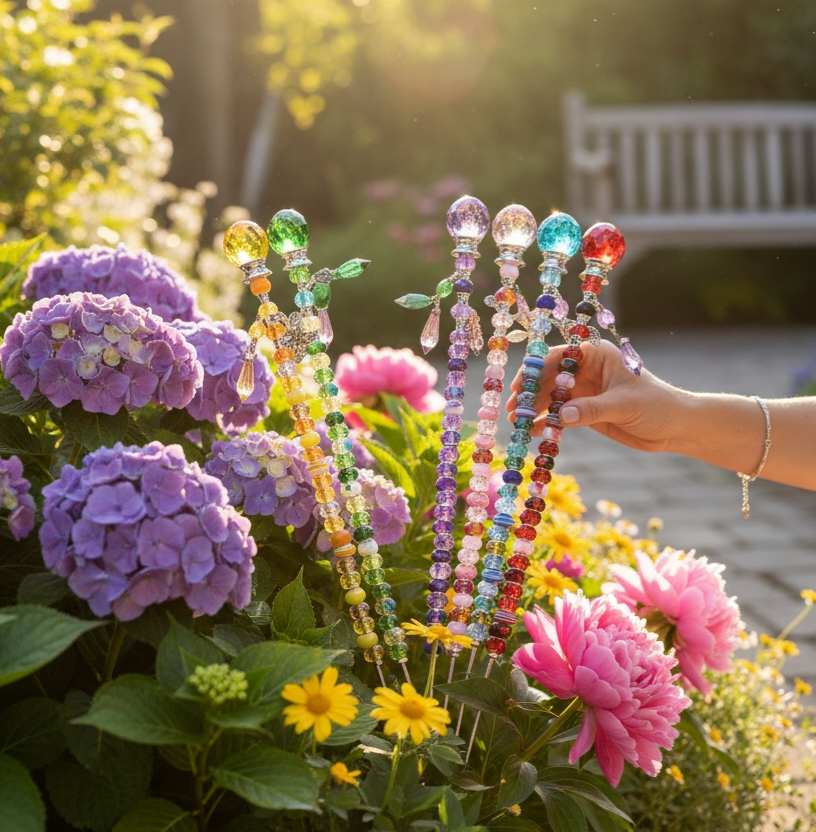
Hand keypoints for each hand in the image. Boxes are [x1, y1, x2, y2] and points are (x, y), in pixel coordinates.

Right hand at [506, 340, 687, 451]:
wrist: (675, 428)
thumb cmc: (656, 405)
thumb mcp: (623, 405)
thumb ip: (591, 410)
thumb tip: (561, 416)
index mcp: (597, 355)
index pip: (559, 356)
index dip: (536, 368)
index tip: (520, 383)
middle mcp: (587, 370)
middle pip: (549, 378)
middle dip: (530, 393)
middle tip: (513, 408)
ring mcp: (584, 391)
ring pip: (551, 398)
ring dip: (534, 410)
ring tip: (517, 423)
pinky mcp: (585, 412)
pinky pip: (559, 416)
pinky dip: (546, 423)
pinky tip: (533, 432)